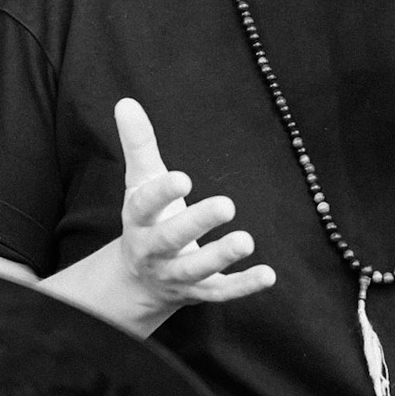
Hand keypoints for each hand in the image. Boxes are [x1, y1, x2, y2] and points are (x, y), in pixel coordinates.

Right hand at [113, 97, 274, 318]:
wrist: (139, 280)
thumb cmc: (146, 219)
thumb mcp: (140, 182)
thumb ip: (138, 145)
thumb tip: (126, 102)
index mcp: (139, 220)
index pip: (145, 206)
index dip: (162, 193)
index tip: (183, 178)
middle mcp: (154, 251)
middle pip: (171, 239)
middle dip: (196, 224)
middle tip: (226, 205)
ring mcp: (177, 275)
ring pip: (196, 270)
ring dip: (220, 257)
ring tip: (246, 240)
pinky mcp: (200, 293)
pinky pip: (221, 292)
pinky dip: (244, 286)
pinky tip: (268, 275)